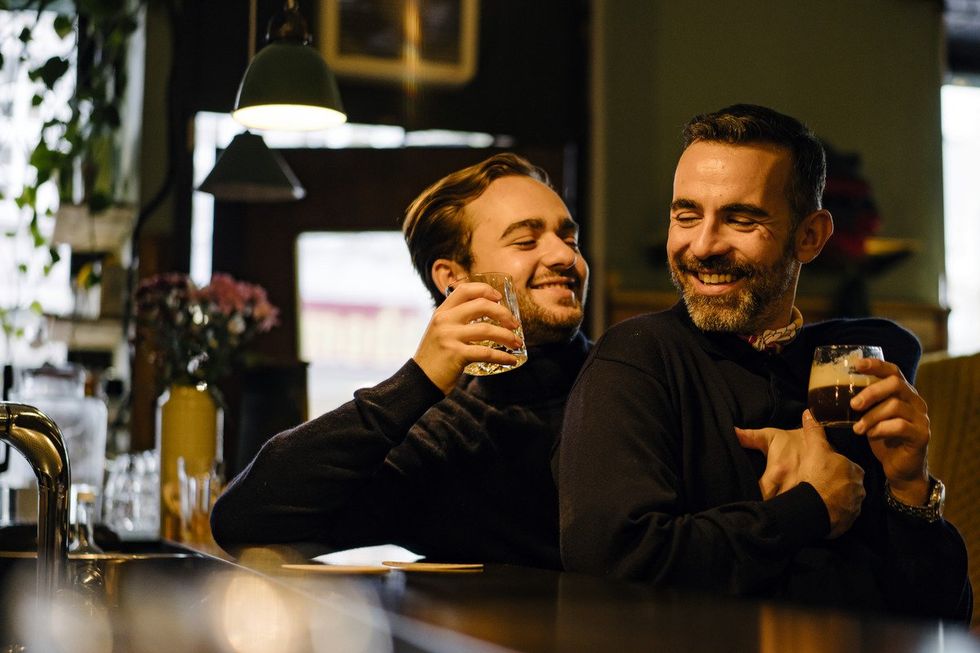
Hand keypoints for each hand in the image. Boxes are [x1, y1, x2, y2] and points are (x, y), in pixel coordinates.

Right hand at [412, 281, 523, 393]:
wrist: (420, 380)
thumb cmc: (435, 356)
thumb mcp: (440, 331)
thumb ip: (456, 320)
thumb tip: (487, 315)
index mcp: (441, 312)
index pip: (464, 290)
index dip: (485, 290)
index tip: (499, 298)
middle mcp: (444, 321)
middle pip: (481, 305)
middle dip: (503, 313)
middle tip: (515, 324)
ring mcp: (449, 337)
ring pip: (487, 330)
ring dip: (507, 336)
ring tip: (517, 343)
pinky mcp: (456, 354)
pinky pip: (486, 352)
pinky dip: (502, 356)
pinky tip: (511, 359)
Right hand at [737, 411, 864, 537]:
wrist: (813, 506)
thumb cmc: (816, 474)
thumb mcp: (815, 448)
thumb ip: (814, 431)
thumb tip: (809, 412)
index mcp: (855, 470)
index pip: (848, 467)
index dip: (835, 467)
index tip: (824, 470)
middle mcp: (859, 489)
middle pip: (848, 485)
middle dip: (837, 485)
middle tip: (820, 485)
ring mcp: (854, 508)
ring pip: (845, 501)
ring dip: (835, 501)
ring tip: (819, 499)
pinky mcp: (846, 523)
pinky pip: (840, 517)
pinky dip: (833, 514)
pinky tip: (821, 511)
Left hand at [850, 357, 929, 504]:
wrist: (900, 468)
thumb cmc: (881, 438)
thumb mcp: (869, 417)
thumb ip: (860, 403)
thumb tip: (828, 393)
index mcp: (902, 393)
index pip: (892, 371)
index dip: (876, 364)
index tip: (856, 364)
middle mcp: (915, 401)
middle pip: (895, 384)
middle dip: (871, 391)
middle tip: (853, 404)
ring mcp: (921, 418)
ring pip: (895, 406)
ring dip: (871, 416)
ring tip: (857, 428)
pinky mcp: (921, 435)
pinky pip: (901, 426)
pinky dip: (881, 429)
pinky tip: (871, 435)